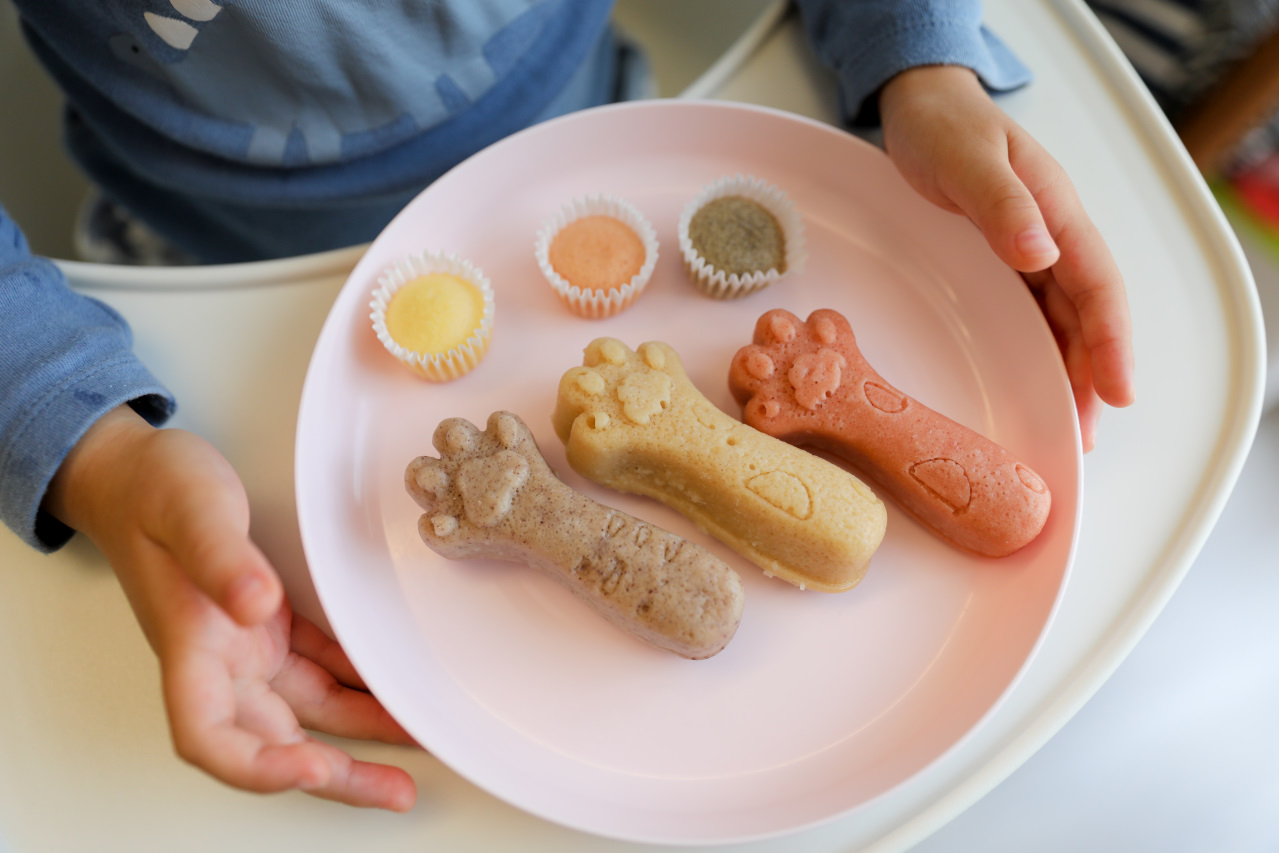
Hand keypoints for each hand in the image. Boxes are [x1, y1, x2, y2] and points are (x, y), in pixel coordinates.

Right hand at [44, 406, 416, 809]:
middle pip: (272, 742)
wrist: (137, 469)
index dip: (258, 767)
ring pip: (308, 711)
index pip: (209, 736)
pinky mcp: (268, 626)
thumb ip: (221, 558)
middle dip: (334, 775)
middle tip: (395, 792)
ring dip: (360, 734)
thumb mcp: (191, 510)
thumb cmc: (152, 488)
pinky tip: (394, 689)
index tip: (311, 767)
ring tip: (418, 742)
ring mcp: (245, 647)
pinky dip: (357, 685)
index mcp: (189, 645)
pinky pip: (320, 669)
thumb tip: (255, 606)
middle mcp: (218, 660)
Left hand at [878, 65, 1134, 450]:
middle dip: (1092, 375)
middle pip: (1084, 315)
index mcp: (1055, 213)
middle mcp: (1048, 238)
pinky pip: (1028, 314)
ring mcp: (1025, 252)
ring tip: (1066, 427)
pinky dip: (1036, 351)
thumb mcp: (967, 159)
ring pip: (1059, 320)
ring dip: (1067, 372)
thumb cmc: (944, 127)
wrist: (919, 108)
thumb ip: (1001, 203)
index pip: (1096, 285)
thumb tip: (1040, 252)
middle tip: (1085, 436)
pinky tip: (1031, 383)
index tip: (1117, 390)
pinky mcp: (998, 263)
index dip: (1111, 340)